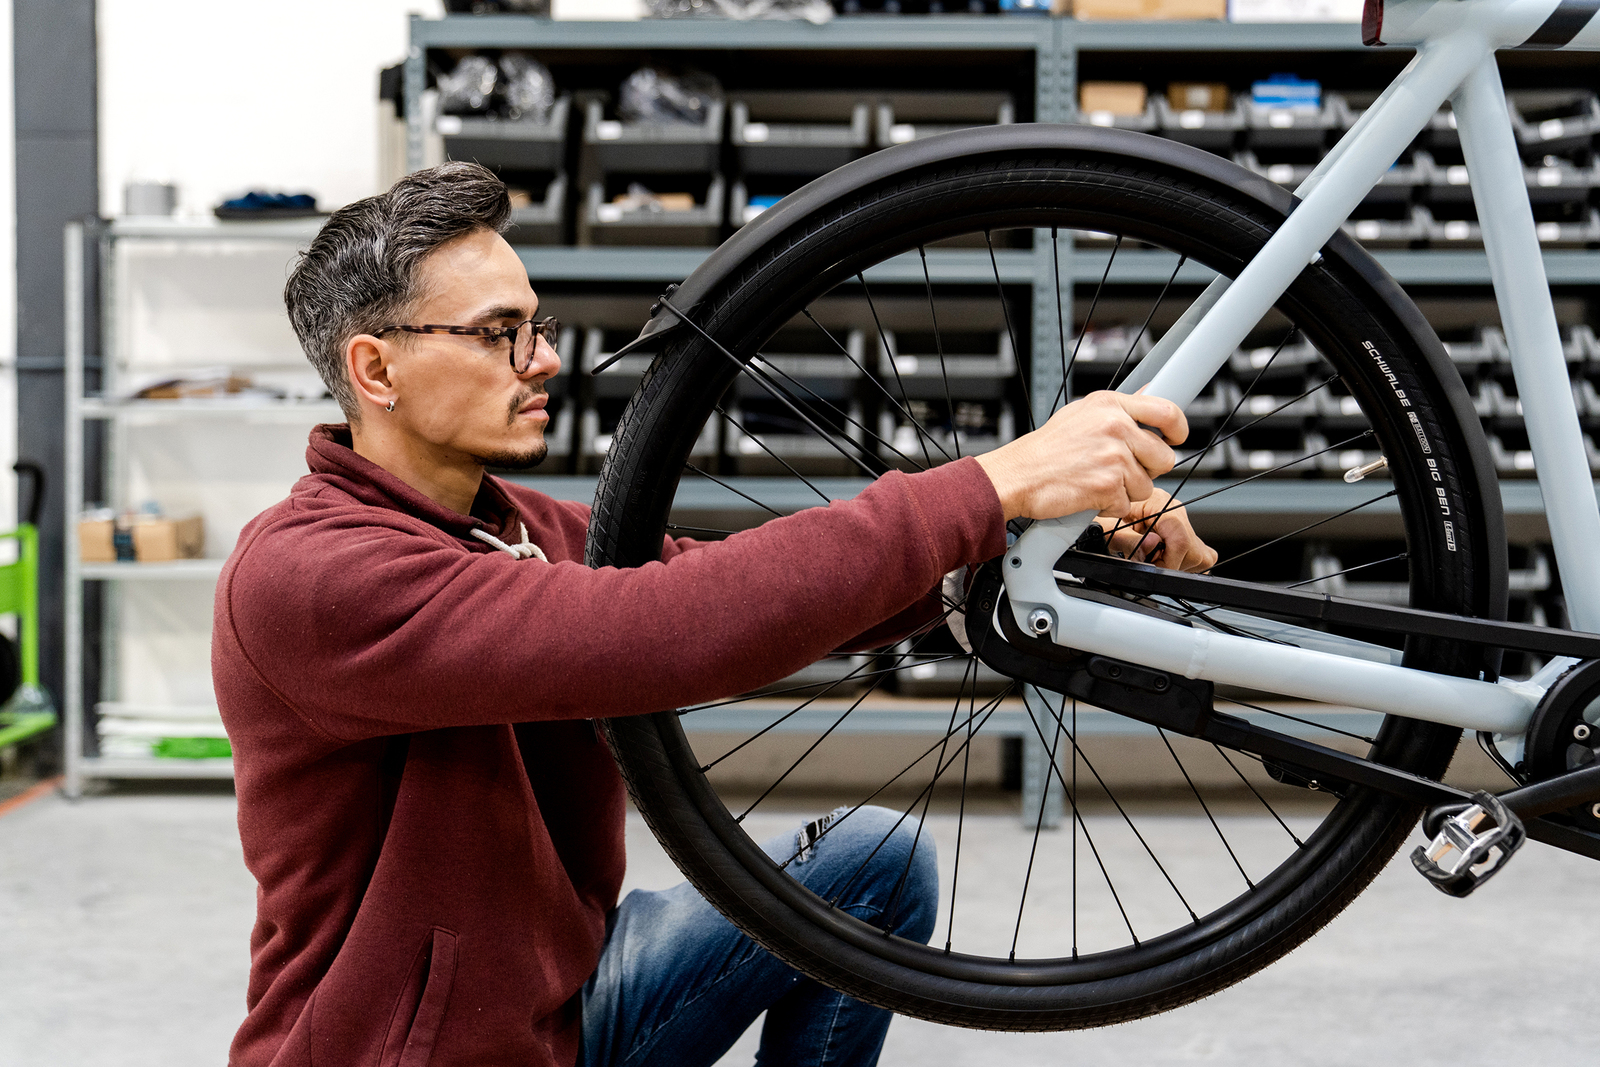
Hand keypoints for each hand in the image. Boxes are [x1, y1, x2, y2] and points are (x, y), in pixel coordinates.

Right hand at [974, 391, 1185, 522]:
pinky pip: (1127, 505)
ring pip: (1146, 485)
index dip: (1178, 428)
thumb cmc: (1044, 449)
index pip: (1166, 411)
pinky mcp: (1108, 486)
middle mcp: (1115, 426)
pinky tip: (1089, 493)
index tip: (1176, 437)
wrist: (1016, 476)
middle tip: (1121, 470)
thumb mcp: (1080, 414)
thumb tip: (1148, 394)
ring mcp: (1113, 457)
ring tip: (1096, 481)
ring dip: (1125, 491)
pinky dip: (1109, 506)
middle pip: (1163, 456)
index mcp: (1109, 405)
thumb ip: (1117, 409)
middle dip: (1147, 469)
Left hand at [1095, 489, 1217, 572]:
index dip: (1169, 561)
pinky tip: (1162, 559)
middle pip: (1193, 549)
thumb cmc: (1102, 513)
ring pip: (1199, 554)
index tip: (1155, 569)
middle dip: (1172, 564)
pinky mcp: (1182, 531)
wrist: (1100, 504)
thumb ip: (1128, 540)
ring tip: (1152, 558)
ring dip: (1177, 564)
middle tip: (1149, 562)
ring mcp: (1181, 521)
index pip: (1180, 539)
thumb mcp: (1107, 529)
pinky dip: (1182, 562)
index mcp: (1159, 503)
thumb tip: (1152, 546)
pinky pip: (1197, 553)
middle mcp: (1175, 509)